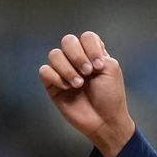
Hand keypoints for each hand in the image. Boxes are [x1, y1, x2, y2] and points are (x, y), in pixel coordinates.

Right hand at [38, 31, 133, 156]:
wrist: (104, 120)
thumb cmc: (110, 96)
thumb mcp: (112, 69)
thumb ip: (99, 54)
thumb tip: (79, 53)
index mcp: (94, 54)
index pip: (87, 37)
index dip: (91, 47)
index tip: (99, 65)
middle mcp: (77, 59)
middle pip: (68, 41)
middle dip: (77, 55)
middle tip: (88, 72)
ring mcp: (64, 71)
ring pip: (54, 54)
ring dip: (67, 68)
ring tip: (78, 84)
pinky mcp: (52, 84)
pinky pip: (44, 70)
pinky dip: (56, 78)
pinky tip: (67, 88)